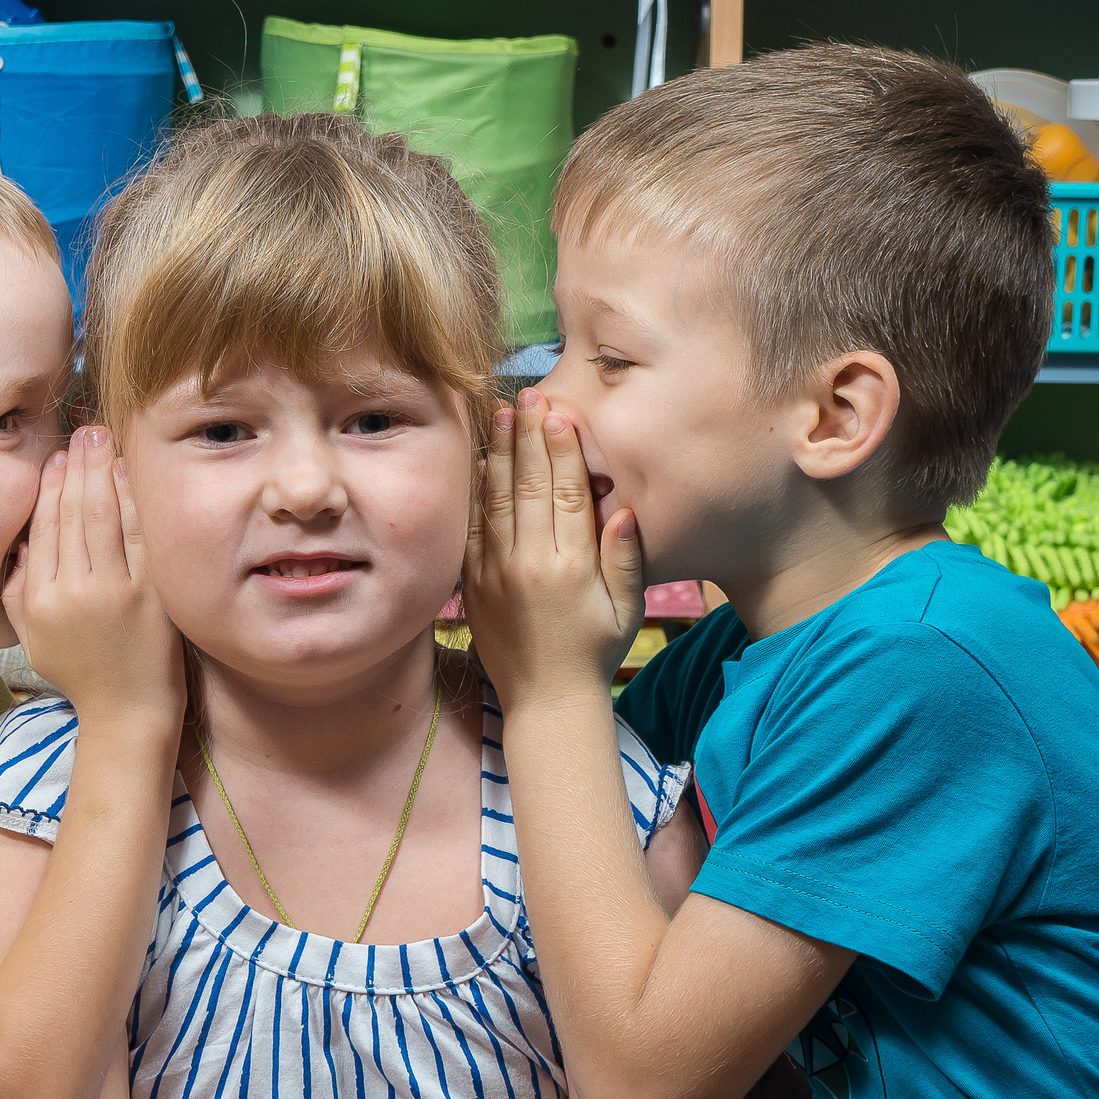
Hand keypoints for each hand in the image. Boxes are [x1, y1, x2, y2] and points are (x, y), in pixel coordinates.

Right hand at [3, 426, 184, 727]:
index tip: (54, 458)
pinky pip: (138, 536)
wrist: (127, 712)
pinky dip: (132, 500)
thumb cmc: (78, 672)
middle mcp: (73, 592)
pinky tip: (129, 474)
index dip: (47, 488)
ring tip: (101, 440)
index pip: (42, 529)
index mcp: (39, 600)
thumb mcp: (30, 635)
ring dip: (101, 473)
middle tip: (81, 431)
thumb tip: (19, 537)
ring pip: (103, 518)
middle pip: (71, 514)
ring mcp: (115, 592)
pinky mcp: (150, 594)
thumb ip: (18, 587)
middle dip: (75, 467)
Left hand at [463, 388, 644, 709]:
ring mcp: (496, 573)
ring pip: (496, 499)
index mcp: (571, 568)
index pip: (566, 494)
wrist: (546, 703)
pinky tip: (479, 462)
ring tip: (498, 413)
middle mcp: (529, 565)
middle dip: (527, 436)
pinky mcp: (473, 584)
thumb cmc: (595, 653)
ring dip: (499, 452)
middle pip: (529, 486)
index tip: (558, 412)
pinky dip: (475, 492)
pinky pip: (473, 528)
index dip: (562, 449)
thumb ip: (624, 558)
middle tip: (524, 395)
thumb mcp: (626, 609)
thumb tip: (620, 509)